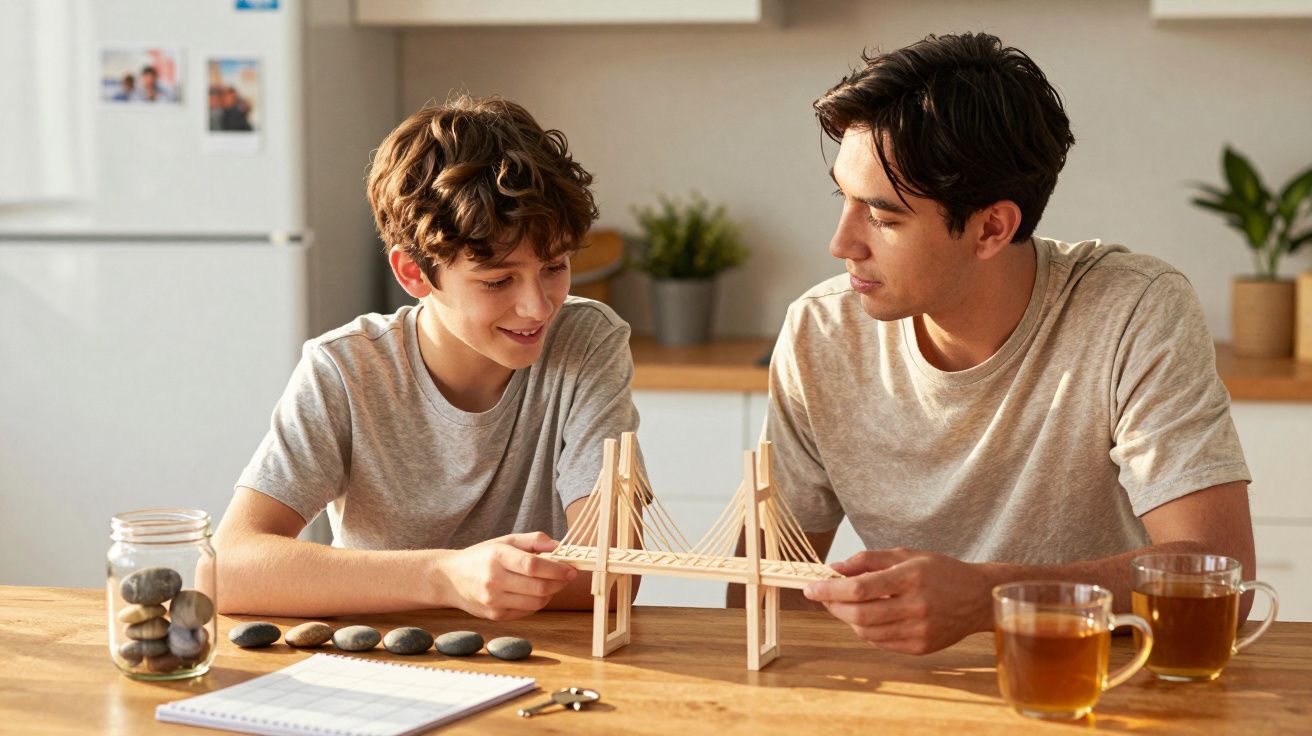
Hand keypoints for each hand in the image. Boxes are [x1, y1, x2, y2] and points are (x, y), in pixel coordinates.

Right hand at [437, 532, 577, 620]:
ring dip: (551, 594)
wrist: (450, 578)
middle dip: (559, 583)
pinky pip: (526, 612)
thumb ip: (533, 540)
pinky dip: (537, 603)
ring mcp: (493, 601)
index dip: (557, 569)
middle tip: (567, 576)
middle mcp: (494, 580)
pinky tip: (535, 593)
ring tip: (552, 583)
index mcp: (497, 557)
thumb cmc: (481, 557)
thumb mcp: (504, 541)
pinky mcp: (494, 615)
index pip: (533, 566)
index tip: (571, 569)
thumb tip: (558, 546)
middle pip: (538, 587)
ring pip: (535, 603)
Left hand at [803, 547, 992, 654]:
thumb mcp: (907, 555)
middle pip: (859, 614)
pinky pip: (881, 643)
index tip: (810, 588)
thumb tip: (835, 568)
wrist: (977, 598)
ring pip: (867, 632)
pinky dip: (866, 630)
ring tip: (845, 604)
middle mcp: (916, 607)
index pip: (860, 589)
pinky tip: (867, 617)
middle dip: (833, 606)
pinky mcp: (921, 647)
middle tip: (823, 596)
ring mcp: (919, 631)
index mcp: (911, 578)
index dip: (830, 590)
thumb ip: (869, 560)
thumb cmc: (940, 572)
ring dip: (848, 619)